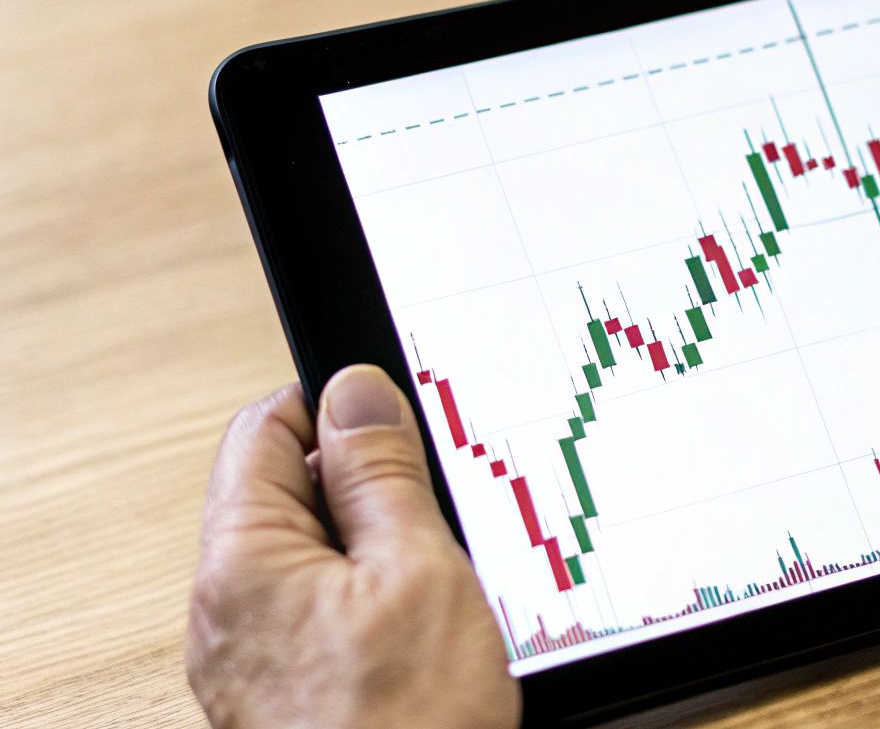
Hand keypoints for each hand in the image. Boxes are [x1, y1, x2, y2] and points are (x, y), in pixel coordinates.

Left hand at [186, 365, 519, 728]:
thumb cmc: (405, 726)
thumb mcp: (416, 568)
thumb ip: (381, 472)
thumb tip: (356, 391)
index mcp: (243, 559)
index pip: (266, 429)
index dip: (337, 408)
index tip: (400, 417)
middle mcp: (229, 606)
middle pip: (290, 491)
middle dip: (371, 486)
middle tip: (439, 508)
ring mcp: (254, 653)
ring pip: (318, 555)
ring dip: (384, 548)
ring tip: (442, 576)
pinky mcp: (287, 690)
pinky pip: (326, 611)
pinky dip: (379, 600)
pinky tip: (429, 625)